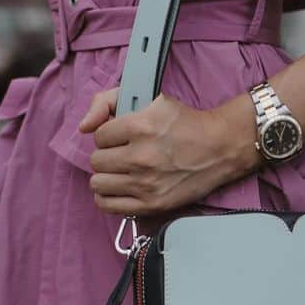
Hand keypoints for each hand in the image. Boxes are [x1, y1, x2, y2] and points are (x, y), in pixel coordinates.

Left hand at [79, 87, 258, 218]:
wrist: (220, 147)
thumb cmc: (186, 123)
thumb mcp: (151, 99)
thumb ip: (107, 101)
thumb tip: (84, 127)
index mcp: (141, 126)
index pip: (99, 136)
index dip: (109, 135)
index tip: (121, 137)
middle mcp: (141, 156)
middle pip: (97, 161)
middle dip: (108, 155)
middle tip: (123, 154)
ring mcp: (146, 183)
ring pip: (98, 183)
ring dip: (107, 176)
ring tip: (121, 171)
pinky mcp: (152, 204)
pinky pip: (108, 205)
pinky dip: (108, 197)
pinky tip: (119, 188)